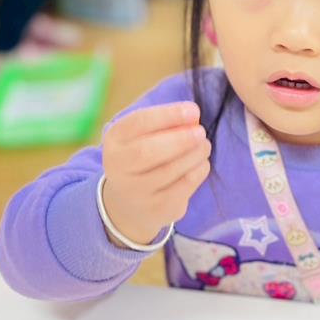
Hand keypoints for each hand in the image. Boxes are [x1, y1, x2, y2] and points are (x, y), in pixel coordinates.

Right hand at [101, 102, 211, 246]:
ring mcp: (136, 192)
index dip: (169, 115)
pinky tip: (202, 163)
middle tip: (200, 132)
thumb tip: (193, 115)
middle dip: (180, 139)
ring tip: (204, 145)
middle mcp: (118, 168)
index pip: (139, 123)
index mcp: (114, 141)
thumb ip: (164, 123)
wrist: (130, 203)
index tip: (194, 111)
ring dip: (194, 154)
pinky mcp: (157, 209)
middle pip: (148, 151)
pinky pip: (183, 187)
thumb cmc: (142, 158)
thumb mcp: (142, 136)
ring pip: (170, 170)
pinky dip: (199, 171)